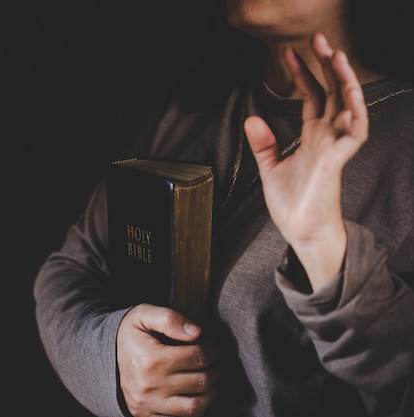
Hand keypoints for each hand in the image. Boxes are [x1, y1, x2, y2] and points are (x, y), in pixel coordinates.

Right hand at [116, 304, 219, 416]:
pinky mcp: (147, 416)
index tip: (214, 343)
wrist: (104, 357)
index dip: (214, 348)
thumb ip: (169, 318)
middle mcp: (150, 385)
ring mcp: (148, 404)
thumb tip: (196, 332)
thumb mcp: (143, 315)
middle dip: (216, 368)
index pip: (198, 356)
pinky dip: (194, 408)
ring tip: (210, 377)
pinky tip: (195, 393)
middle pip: (202, 381)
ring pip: (196, 406)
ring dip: (211, 392)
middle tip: (216, 359)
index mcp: (150, 359)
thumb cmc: (129, 334)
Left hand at [244, 32, 367, 289]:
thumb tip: (251, 118)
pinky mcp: (336, 162)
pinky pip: (354, 133)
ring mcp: (333, 148)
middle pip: (331, 93)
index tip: (288, 52)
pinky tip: (350, 93)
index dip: (302, 74)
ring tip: (336, 55)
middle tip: (318, 39)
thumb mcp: (270, 168)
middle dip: (326, 65)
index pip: (311, 97)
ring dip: (344, 81)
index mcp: (311, 137)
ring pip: (347, 107)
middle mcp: (326, 137)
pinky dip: (355, 113)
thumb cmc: (291, 203)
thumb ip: (264, 144)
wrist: (300, 231)